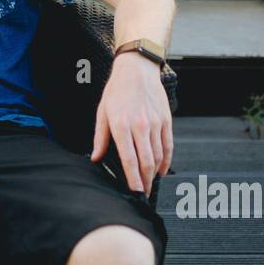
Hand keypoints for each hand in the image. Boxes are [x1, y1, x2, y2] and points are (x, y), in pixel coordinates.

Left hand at [91, 53, 173, 194]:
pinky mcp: (166, 120)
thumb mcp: (102, 112)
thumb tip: (95, 158)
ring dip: (155, 174)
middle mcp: (140, 126)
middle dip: (145, 182)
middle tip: (142, 194)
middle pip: (146, 162)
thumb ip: (100, 138)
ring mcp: (155, 123)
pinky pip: (168, 146)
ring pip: (158, 156)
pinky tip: (161, 170)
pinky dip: (166, 161)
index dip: (132, 180)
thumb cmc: (117, 90)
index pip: (129, 160)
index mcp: (121, 125)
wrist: (137, 70)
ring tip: (149, 184)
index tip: (134, 192)